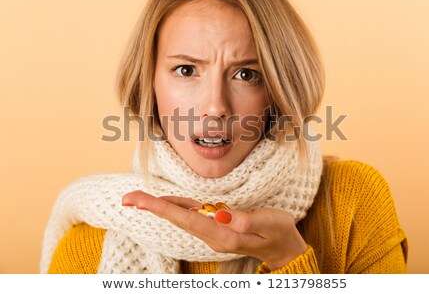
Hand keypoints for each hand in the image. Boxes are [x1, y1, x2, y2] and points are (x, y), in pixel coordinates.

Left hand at [122, 190, 307, 269]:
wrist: (284, 248)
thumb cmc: (279, 233)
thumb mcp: (269, 223)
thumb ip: (245, 219)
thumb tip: (220, 212)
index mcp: (223, 235)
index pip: (186, 219)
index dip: (162, 209)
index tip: (139, 202)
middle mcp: (214, 236)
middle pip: (178, 219)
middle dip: (152, 207)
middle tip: (127, 197)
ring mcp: (214, 233)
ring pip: (182, 217)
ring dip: (160, 207)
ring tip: (138, 199)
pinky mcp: (218, 227)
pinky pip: (192, 216)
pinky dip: (176, 208)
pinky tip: (167, 203)